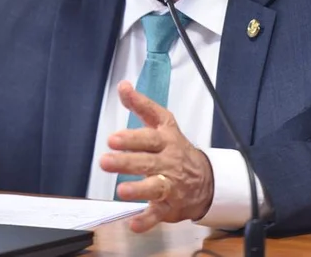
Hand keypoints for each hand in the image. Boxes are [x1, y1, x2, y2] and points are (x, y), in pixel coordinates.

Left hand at [100, 81, 213, 232]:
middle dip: (126, 161)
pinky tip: (134, 224)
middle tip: (105, 161)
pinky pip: (158, 214)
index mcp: (166, 140)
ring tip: (121, 190)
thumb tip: (123, 85)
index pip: (149, 137)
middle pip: (147, 161)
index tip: (113, 138)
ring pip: (155, 187)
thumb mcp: (162, 123)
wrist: (205, 179)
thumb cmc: (176, 148)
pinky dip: (147, 220)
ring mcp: (171, 184)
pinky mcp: (170, 205)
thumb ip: (140, 105)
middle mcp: (168, 161)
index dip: (132, 138)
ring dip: (138, 189)